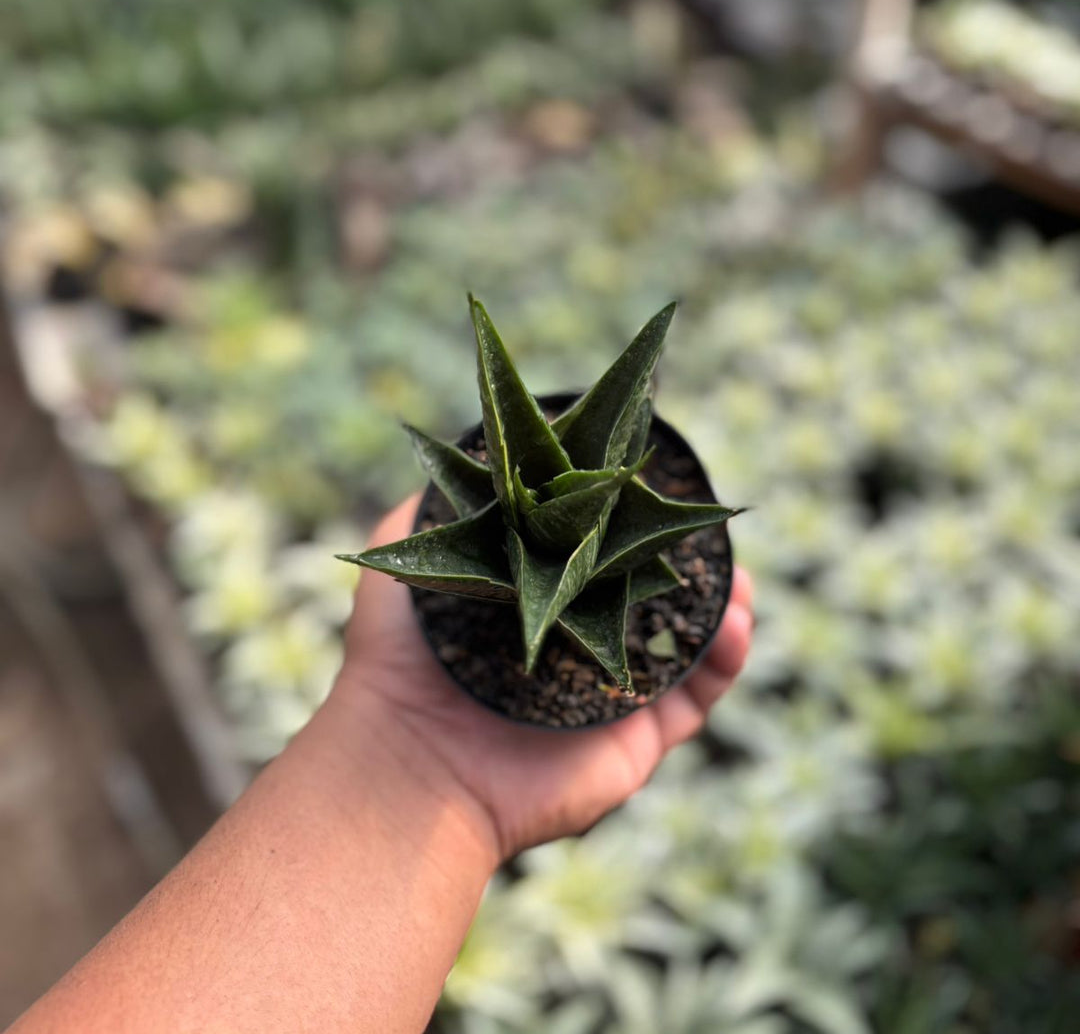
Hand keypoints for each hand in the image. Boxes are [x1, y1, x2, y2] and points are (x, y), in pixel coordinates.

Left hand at [331, 496, 752, 861]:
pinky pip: (696, 702)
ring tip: (740, 577)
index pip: (595, 567)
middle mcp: (577, 655)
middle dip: (687, 569)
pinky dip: (724, 663)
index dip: (628, 533)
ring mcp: (609, 701)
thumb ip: (428, 518)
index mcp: (535, 616)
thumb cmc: (399, 664)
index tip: (655, 494)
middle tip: (710, 532)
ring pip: (683, 651)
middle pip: (649, 605)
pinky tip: (738, 621)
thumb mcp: (403, 570)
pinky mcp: (635, 745)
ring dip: (721, 611)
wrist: (412, 761)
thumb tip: (460, 462)